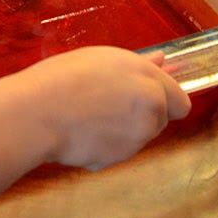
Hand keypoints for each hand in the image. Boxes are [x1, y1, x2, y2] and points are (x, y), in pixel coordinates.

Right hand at [0, 46, 190, 171]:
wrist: (36, 113)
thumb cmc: (63, 77)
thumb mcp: (101, 59)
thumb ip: (139, 64)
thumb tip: (162, 61)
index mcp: (150, 80)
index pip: (180, 102)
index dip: (163, 100)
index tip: (141, 98)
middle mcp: (151, 110)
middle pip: (161, 121)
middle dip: (142, 115)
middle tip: (108, 104)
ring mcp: (137, 138)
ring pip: (139, 138)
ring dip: (124, 131)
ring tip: (89, 118)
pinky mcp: (120, 159)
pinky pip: (117, 152)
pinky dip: (105, 147)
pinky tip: (81, 134)